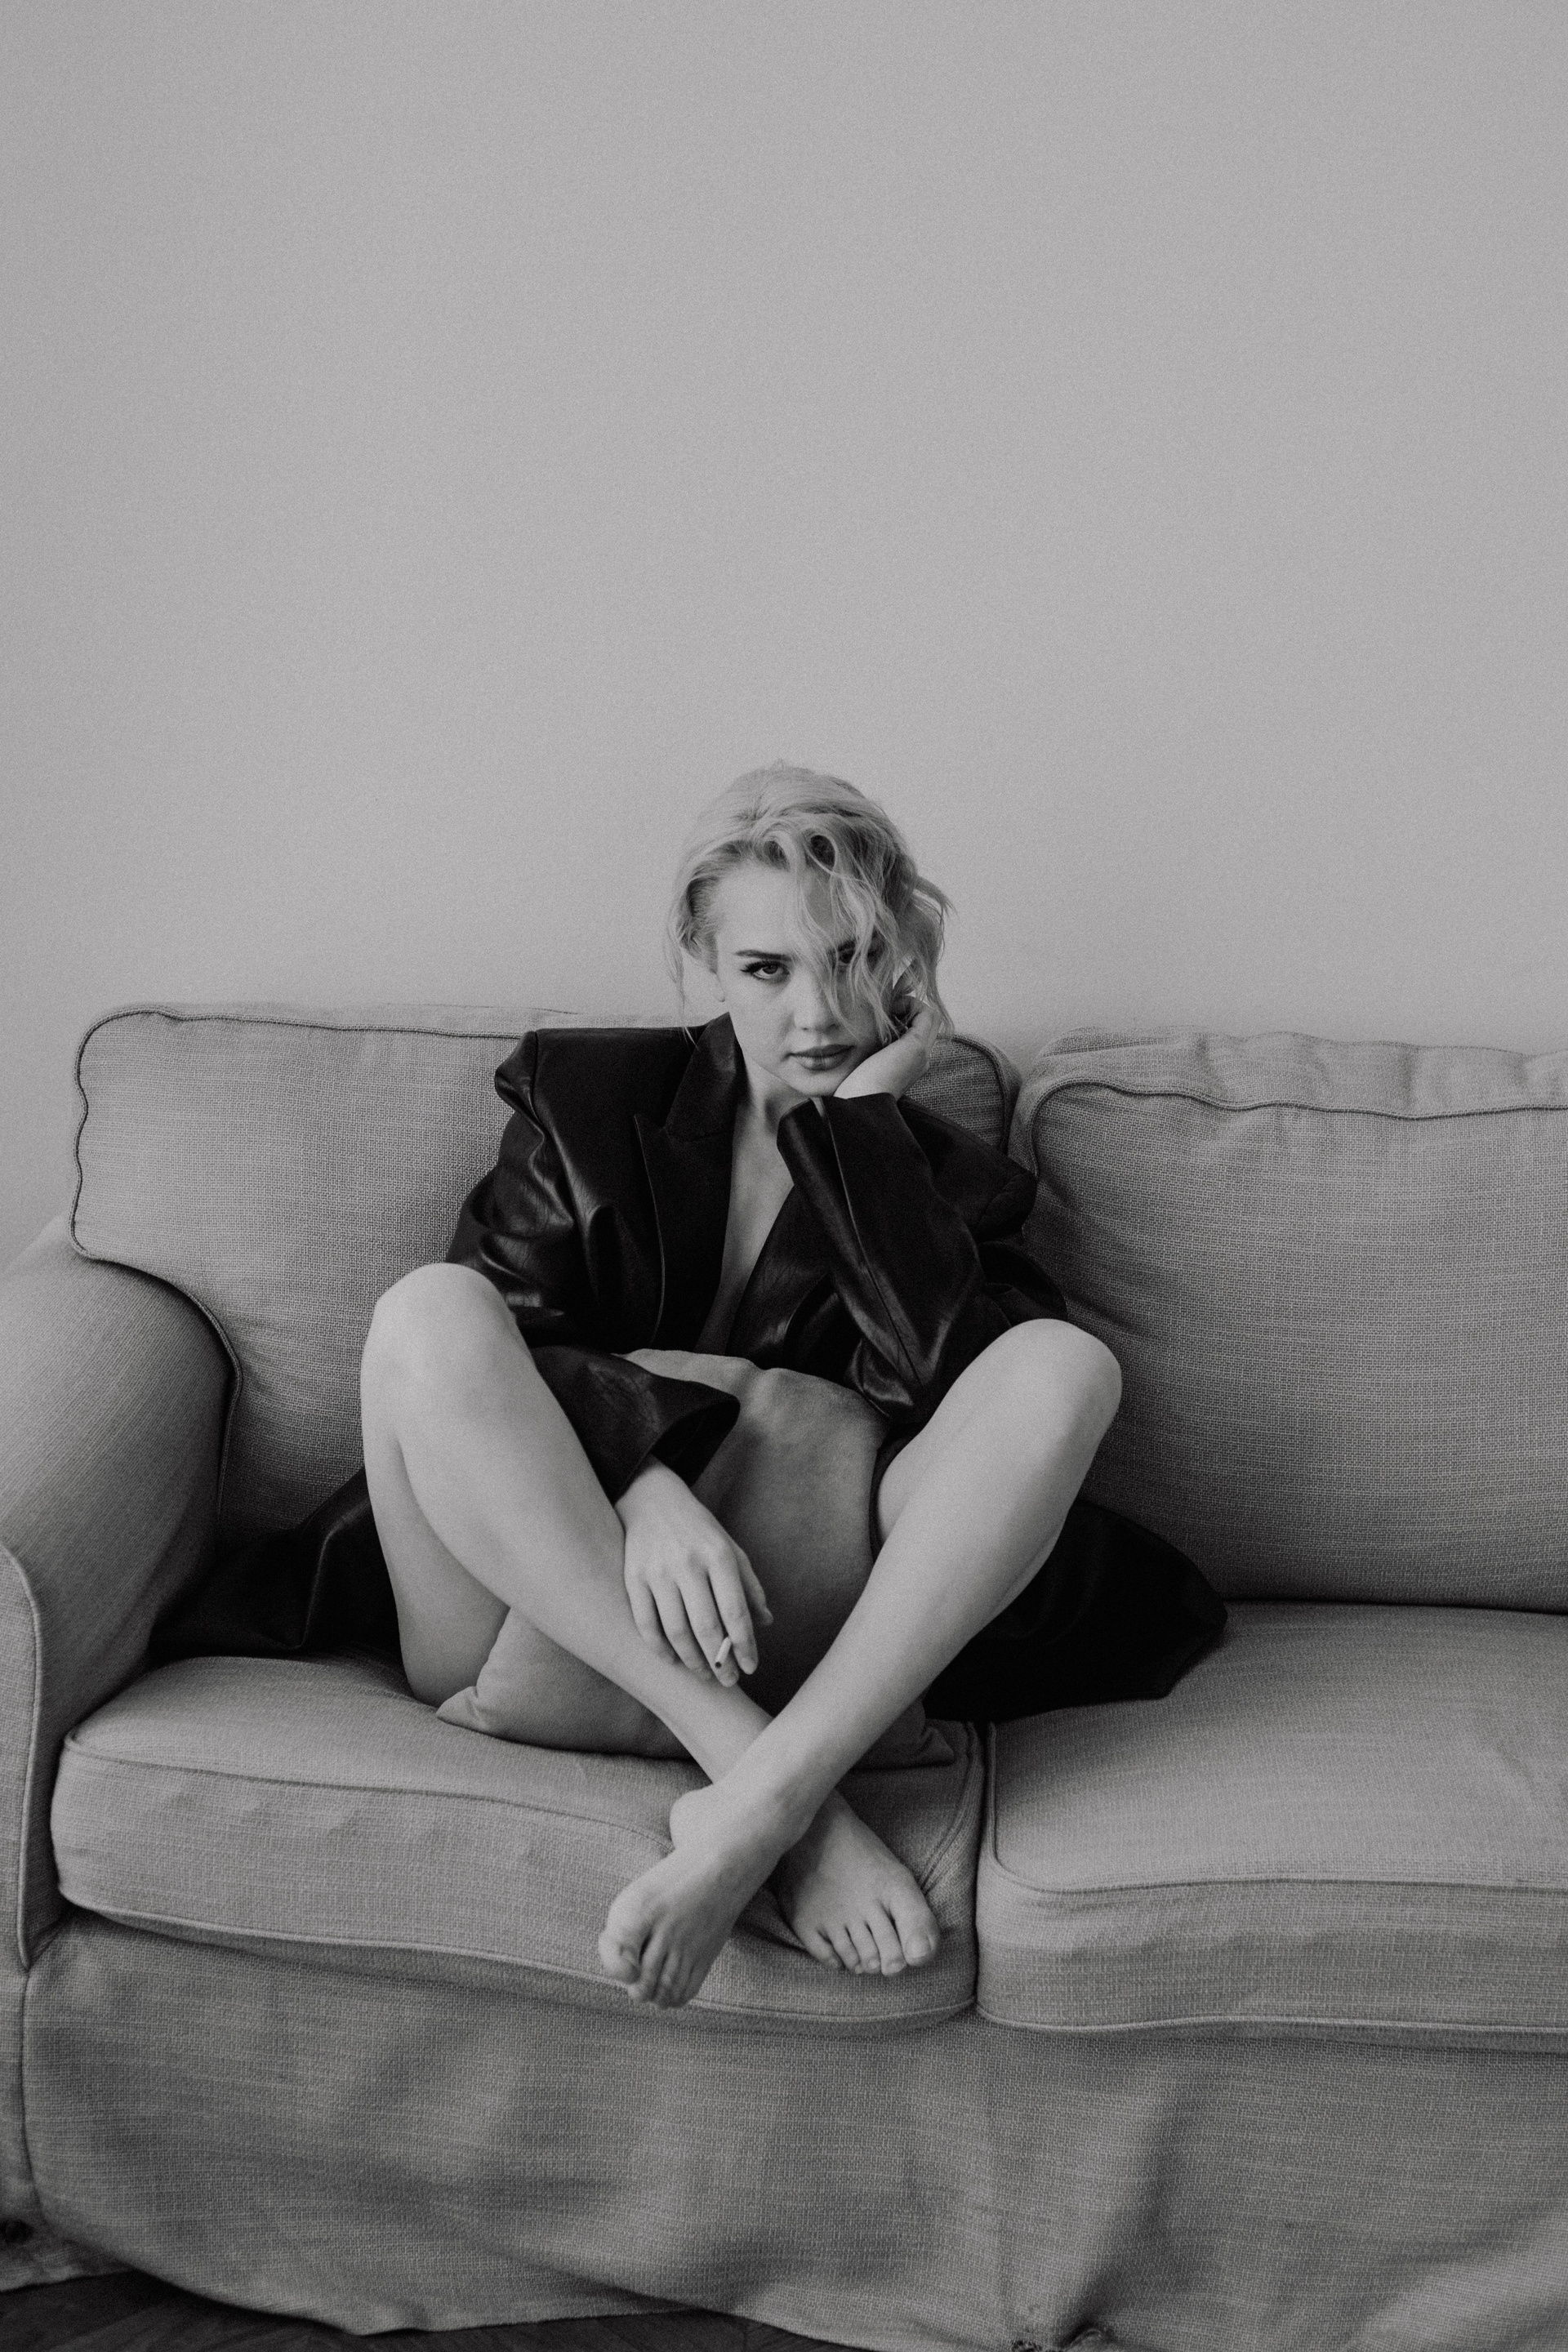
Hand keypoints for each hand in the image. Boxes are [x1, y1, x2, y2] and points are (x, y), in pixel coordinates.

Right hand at [615, 1458, 771, 1685]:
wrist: (652, 1498)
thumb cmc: (699, 1530)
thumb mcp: (731, 1549)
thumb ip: (749, 1586)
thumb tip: (766, 1623)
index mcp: (719, 1556)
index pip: (736, 1612)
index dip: (745, 1646)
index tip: (751, 1669)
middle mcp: (688, 1563)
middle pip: (707, 1627)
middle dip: (721, 1662)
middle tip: (728, 1682)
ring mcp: (657, 1571)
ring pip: (676, 1630)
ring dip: (692, 1661)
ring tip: (705, 1674)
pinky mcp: (633, 1577)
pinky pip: (646, 1623)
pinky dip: (659, 1648)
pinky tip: (673, 1660)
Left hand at [832, 1003, 939, 1102]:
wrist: (858, 1105)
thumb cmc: (855, 1087)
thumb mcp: (866, 1060)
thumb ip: (873, 1045)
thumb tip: (867, 1026)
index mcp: (910, 1063)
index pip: (916, 1030)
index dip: (904, 1015)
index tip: (883, 1013)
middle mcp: (921, 1058)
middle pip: (926, 1022)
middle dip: (908, 1006)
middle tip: (887, 1005)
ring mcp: (922, 1053)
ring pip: (929, 1016)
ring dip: (910, 1004)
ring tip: (889, 1007)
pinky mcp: (916, 1047)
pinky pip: (926, 1014)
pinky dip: (911, 1004)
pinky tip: (890, 1009)